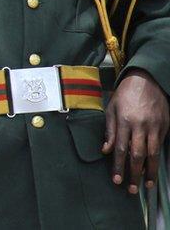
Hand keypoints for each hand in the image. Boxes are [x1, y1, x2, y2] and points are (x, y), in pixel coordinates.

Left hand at [102, 68, 168, 193]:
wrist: (147, 80)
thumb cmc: (125, 94)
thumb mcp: (111, 108)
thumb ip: (109, 130)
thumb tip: (105, 150)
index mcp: (124, 121)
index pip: (120, 148)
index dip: (118, 166)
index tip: (116, 180)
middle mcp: (140, 125)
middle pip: (137, 154)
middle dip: (134, 174)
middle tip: (132, 190)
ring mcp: (155, 126)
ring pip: (153, 153)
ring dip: (150, 171)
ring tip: (147, 185)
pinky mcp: (165, 126)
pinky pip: (160, 145)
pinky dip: (157, 158)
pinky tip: (153, 168)